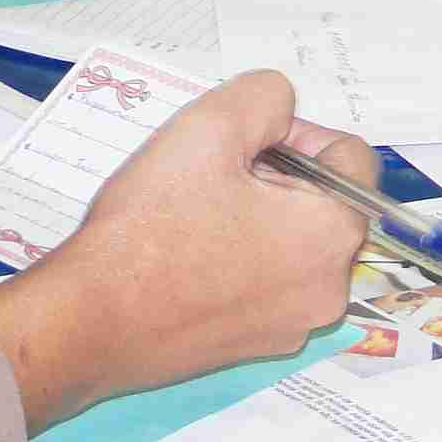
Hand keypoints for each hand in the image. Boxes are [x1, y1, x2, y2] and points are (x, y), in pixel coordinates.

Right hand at [0, 72, 373, 429]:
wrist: (91, 321)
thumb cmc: (150, 226)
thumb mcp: (209, 126)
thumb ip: (266, 96)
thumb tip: (282, 111)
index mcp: (334, 233)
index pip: (350, 156)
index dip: (296, 134)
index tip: (242, 144)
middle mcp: (330, 287)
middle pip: (323, 200)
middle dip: (275, 176)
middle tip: (211, 175)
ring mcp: (294, 324)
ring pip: (293, 241)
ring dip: (256, 215)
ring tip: (195, 213)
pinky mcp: (258, 345)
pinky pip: (267, 282)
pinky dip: (239, 259)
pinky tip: (188, 253)